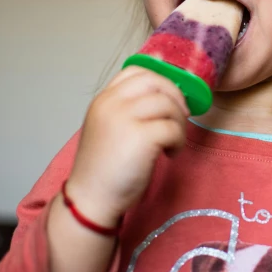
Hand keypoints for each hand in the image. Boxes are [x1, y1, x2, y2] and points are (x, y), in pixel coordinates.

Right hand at [64, 66, 189, 225]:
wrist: (90, 200)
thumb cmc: (104, 169)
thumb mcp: (109, 128)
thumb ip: (128, 109)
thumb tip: (165, 95)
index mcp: (103, 100)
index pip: (136, 71)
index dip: (160, 81)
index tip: (169, 99)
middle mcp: (111, 103)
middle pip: (155, 81)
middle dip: (175, 97)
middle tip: (180, 118)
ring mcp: (124, 118)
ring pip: (168, 104)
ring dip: (178, 122)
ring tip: (173, 142)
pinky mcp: (140, 137)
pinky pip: (173, 128)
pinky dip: (179, 140)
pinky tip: (170, 154)